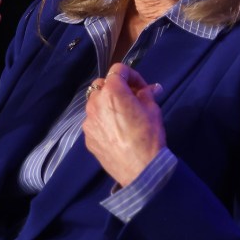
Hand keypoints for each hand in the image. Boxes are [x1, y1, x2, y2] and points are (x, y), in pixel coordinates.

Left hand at [82, 63, 165, 186]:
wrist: (140, 169)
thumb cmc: (149, 136)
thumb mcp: (153, 110)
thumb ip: (147, 94)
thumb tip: (150, 89)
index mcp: (112, 91)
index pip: (118, 70)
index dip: (132, 75)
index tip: (142, 88)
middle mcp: (95, 103)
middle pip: (102, 85)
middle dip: (116, 88)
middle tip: (132, 100)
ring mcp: (88, 121)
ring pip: (95, 104)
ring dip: (107, 105)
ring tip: (122, 118)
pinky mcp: (87, 137)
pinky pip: (94, 122)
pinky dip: (103, 122)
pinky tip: (116, 134)